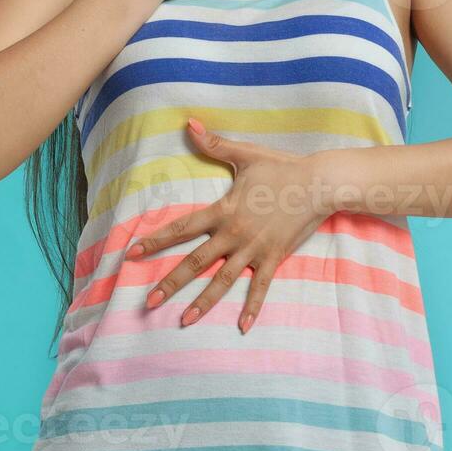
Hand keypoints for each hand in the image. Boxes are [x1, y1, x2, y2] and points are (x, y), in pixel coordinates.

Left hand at [126, 117, 337, 333]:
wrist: (319, 184)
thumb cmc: (282, 167)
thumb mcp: (245, 154)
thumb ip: (214, 143)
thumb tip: (189, 123)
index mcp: (223, 211)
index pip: (181, 227)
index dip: (156, 240)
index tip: (133, 254)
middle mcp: (233, 234)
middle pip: (196, 262)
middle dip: (171, 282)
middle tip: (149, 301)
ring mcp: (253, 249)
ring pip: (222, 280)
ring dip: (202, 302)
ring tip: (184, 320)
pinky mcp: (273, 258)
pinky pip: (260, 288)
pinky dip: (251, 307)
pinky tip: (242, 327)